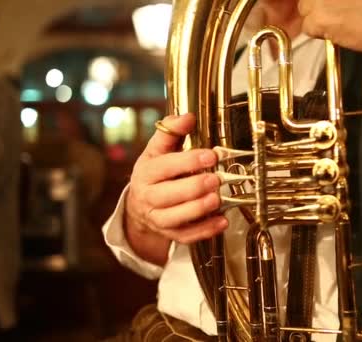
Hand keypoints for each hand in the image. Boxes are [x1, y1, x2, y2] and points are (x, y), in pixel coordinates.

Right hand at [125, 113, 227, 243]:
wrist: (140, 204)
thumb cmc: (155, 172)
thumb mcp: (157, 150)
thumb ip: (172, 132)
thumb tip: (187, 117)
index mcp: (146, 172)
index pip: (165, 167)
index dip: (188, 161)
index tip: (211, 155)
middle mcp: (148, 196)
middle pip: (169, 195)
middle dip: (194, 187)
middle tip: (215, 179)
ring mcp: (158, 218)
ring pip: (176, 218)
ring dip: (198, 209)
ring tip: (217, 199)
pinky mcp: (169, 233)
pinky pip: (186, 236)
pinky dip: (205, 230)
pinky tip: (221, 221)